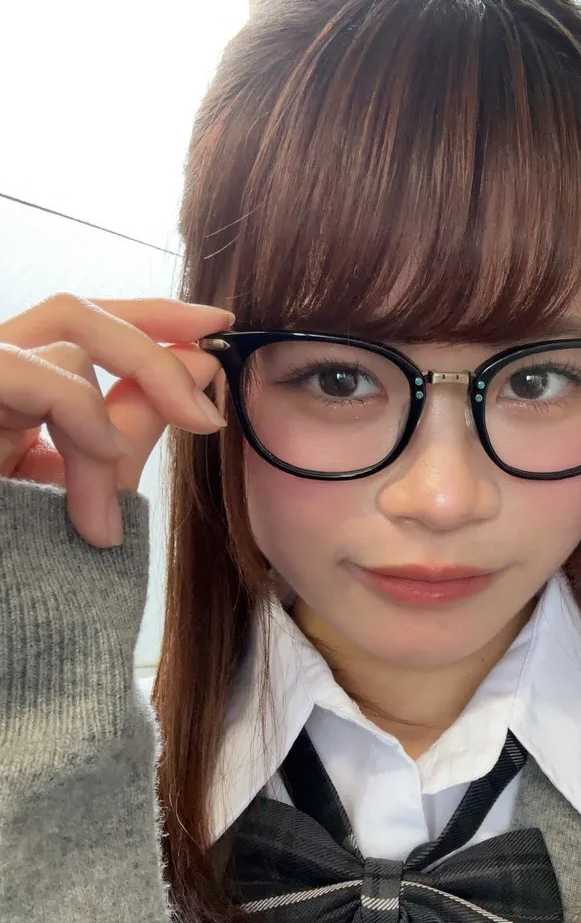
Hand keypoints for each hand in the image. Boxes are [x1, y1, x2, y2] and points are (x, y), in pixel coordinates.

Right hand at [0, 294, 233, 547]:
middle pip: (70, 313)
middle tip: (208, 393)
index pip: (80, 327)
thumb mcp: (91, 489)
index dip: (149, 316)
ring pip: (63, 346)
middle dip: (153, 343)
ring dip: (111, 423)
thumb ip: (132, 426)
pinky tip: (103, 456)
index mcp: (14, 396)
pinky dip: (79, 410)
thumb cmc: (33, 568)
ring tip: (116, 491)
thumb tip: (199, 366)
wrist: (7, 610)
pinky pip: (26, 372)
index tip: (217, 326)